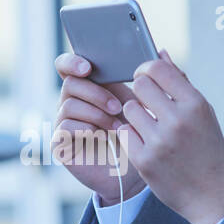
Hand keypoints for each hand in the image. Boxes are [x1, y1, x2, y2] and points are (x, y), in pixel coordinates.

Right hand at [53, 52, 144, 203]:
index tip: (88, 67)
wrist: (135, 171)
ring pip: (68, 104)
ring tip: (117, 126)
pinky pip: (65, 127)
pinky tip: (102, 136)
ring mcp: (64, 122)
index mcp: (88, 87)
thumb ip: (157, 79)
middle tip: (118, 107)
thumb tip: (162, 51)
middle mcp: (72, 102)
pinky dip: (86, 129)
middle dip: (96, 93)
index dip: (72, 62)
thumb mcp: (147, 103)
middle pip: (70, 83)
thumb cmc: (139, 135)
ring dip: (96, 113)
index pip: (66, 65)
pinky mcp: (61, 143)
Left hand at [116, 50, 223, 223]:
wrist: (211, 195)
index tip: (146, 76)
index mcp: (195, 105)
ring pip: (128, 109)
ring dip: (134, 114)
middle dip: (140, 90)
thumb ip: (180, 82)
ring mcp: (159, 141)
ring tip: (148, 125)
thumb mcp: (203, 113)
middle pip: (139, 85)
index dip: (147, 69)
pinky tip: (144, 142)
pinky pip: (123, 132)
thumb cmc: (207, 148)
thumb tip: (160, 52)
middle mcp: (178, 121)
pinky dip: (130, 135)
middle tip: (145, 101)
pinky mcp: (144, 160)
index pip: (158, 68)